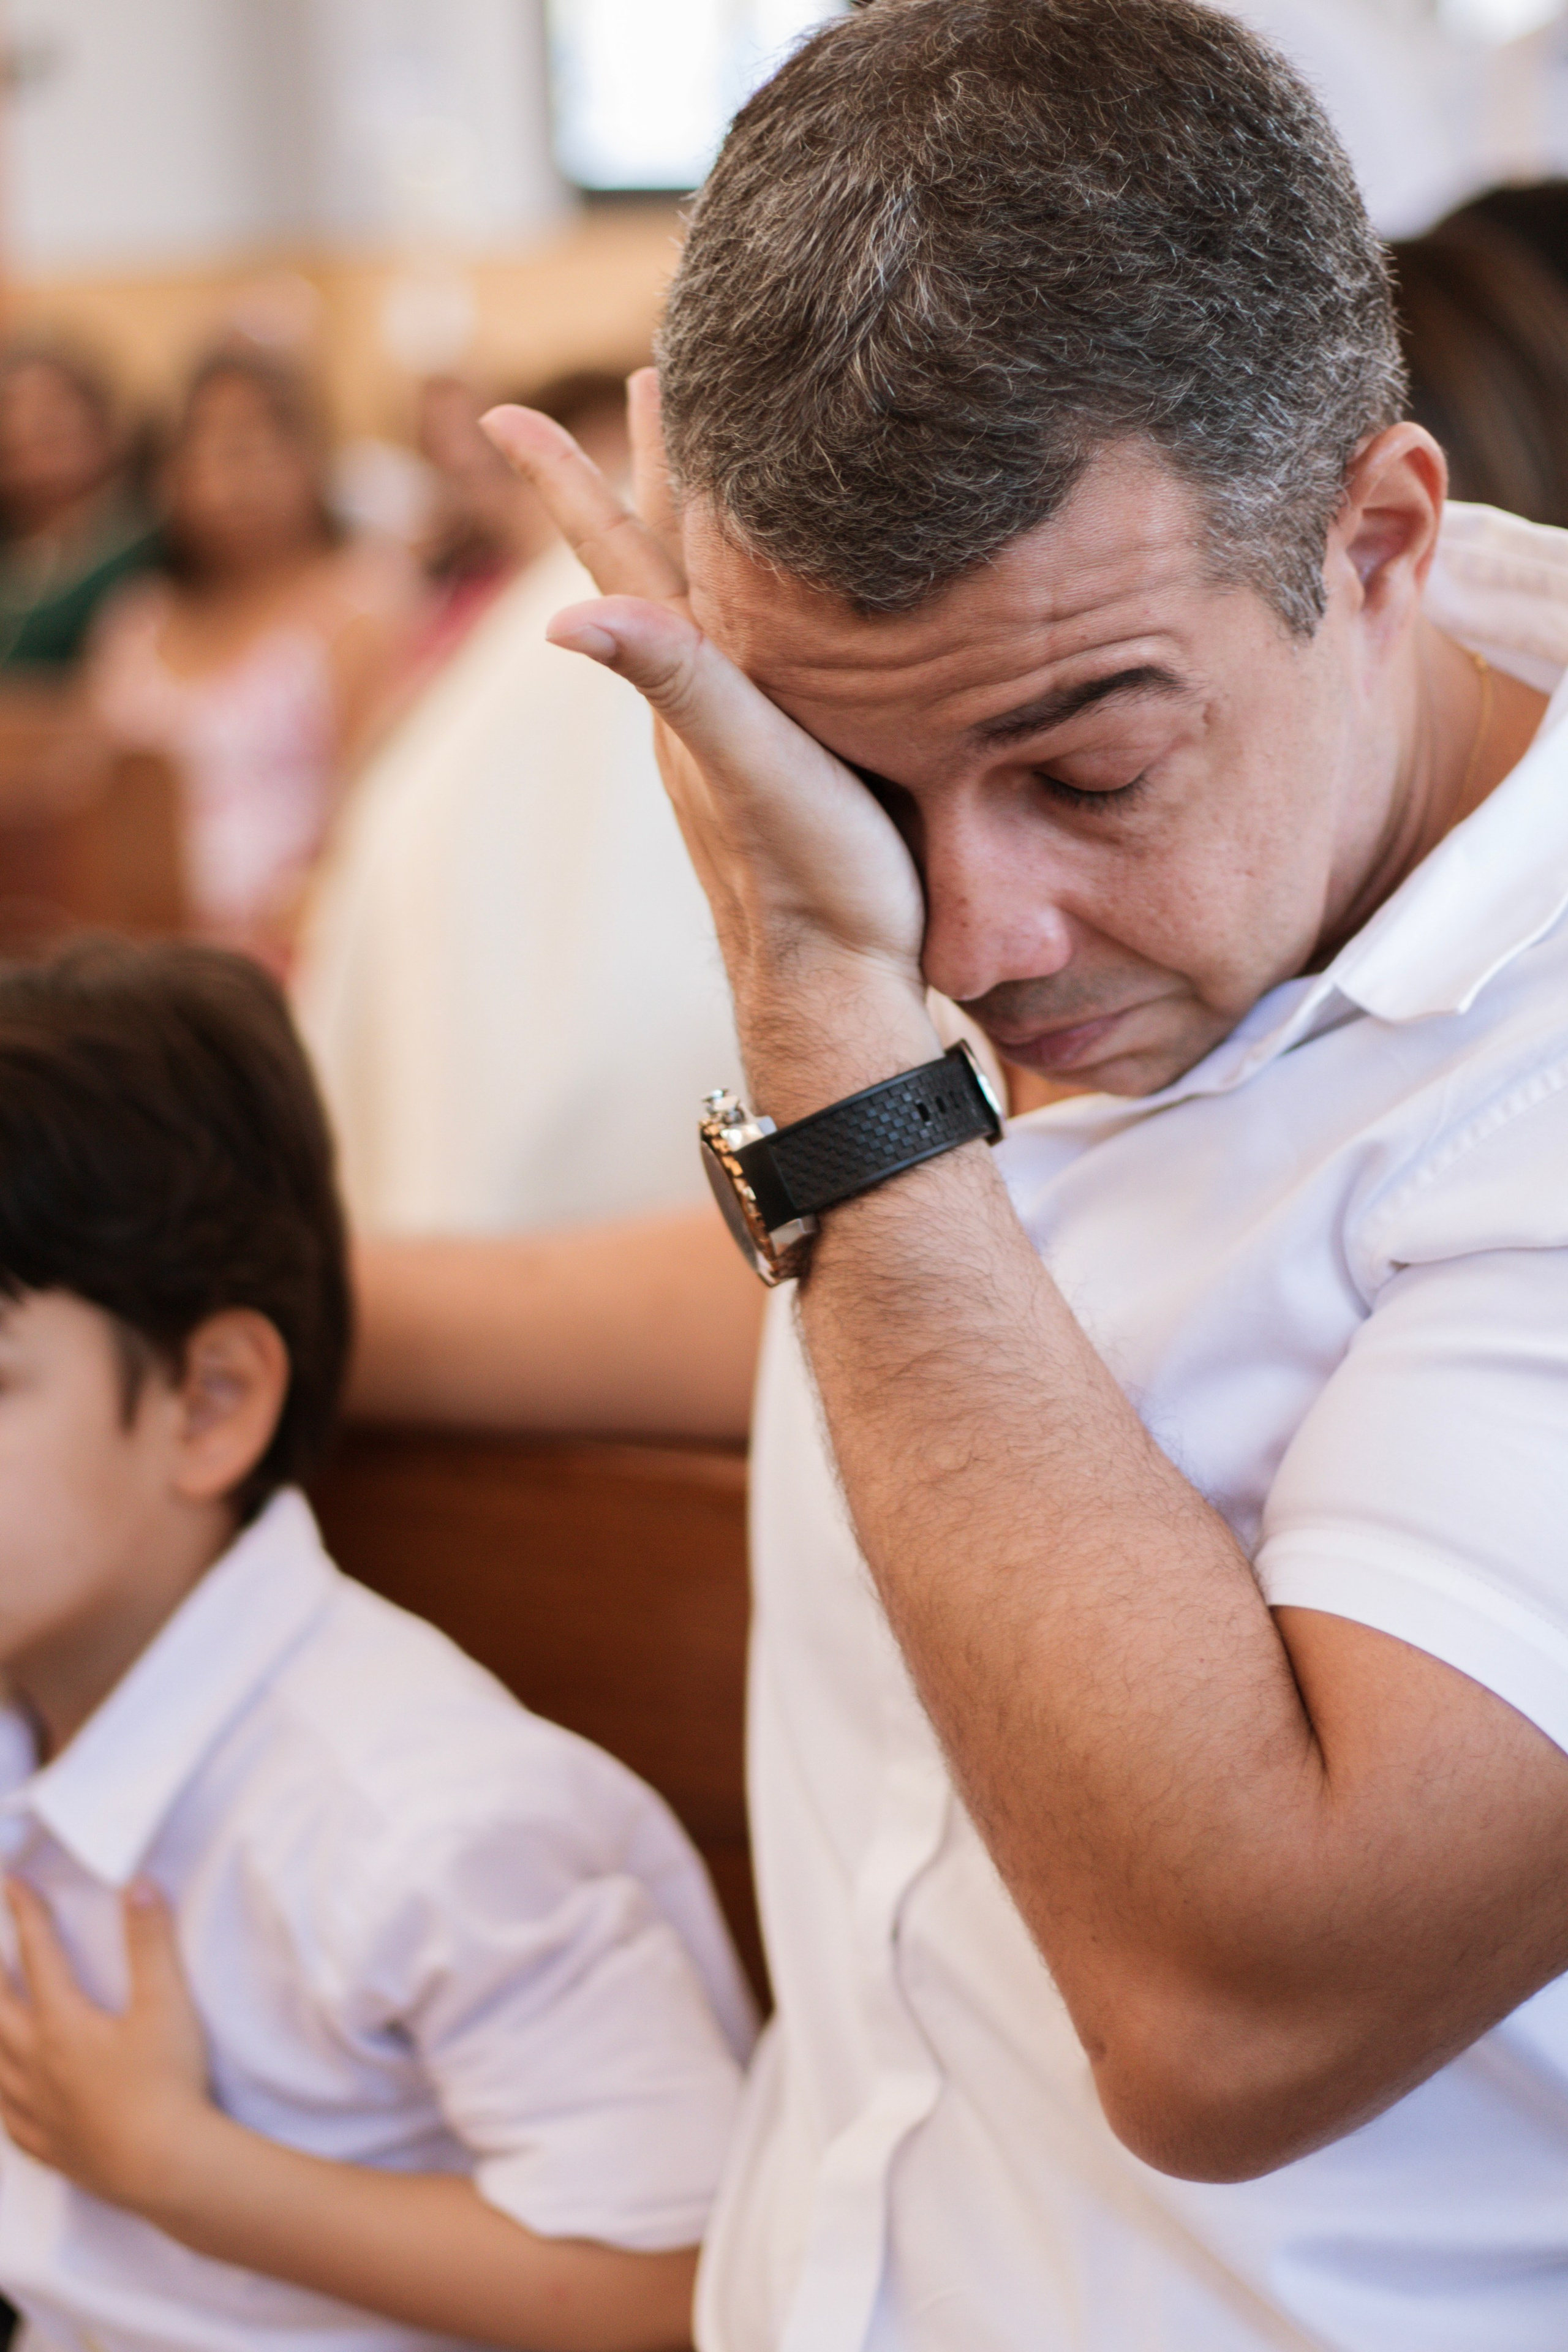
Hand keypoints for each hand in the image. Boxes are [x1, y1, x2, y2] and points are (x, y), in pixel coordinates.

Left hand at [0, 1877, 212, 2207]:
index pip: (39, 1956)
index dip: (27, 1915)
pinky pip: (5, 2118)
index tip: (13, 1884)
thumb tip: (138, 1885)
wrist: (165, 2166)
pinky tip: (3, 2094)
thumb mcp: (166, 2003)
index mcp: (63, 2024)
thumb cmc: (167, 2081)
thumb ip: (150, 1941)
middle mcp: (36, 2065)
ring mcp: (36, 2109)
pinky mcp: (47, 2145)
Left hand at [481, 376, 934, 1107]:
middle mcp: (700, 700)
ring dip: (700, 526)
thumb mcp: (751, 769)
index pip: (618, 555)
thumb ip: (679, 682)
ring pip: (710, 601)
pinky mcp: (781, 764)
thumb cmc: (812, 880)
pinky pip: (754, 653)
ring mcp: (737, 735)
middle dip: (651, 465)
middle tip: (649, 379)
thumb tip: (563, 617)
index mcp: (692, 680)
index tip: (505, 415)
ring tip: (714, 466)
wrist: (843, 990)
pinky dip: (756, 597)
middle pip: (662, 558)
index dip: (568, 479)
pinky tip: (779, 605)